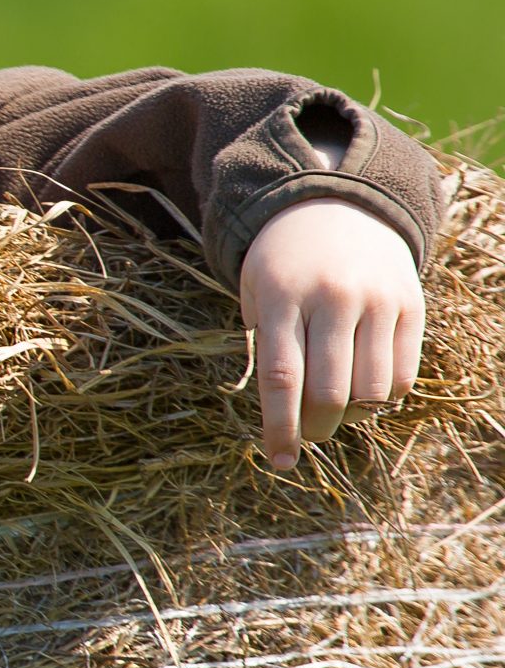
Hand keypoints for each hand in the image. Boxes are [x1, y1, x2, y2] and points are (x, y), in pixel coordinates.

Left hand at [238, 198, 423, 469]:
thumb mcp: (256, 293)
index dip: (279, 428)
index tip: (278, 461)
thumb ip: (266, 347)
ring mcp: (377, 300)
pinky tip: (362, 392)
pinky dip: (382, 398)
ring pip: (371, 390)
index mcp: (282, 296)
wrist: (336, 206)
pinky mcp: (411, 305)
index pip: (281, 378)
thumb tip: (283, 418)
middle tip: (307, 435)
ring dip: (350, 417)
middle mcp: (333, 298)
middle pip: (328, 391)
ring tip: (333, 411)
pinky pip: (403, 374)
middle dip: (315, 428)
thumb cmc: (283, 264)